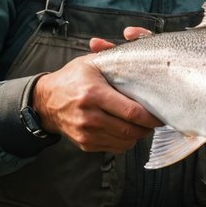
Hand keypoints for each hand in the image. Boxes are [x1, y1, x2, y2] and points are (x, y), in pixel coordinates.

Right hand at [30, 27, 159, 152]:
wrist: (46, 101)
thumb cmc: (71, 79)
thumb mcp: (91, 64)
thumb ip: (115, 61)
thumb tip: (142, 58)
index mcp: (93, 94)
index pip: (130, 112)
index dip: (150, 116)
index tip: (160, 113)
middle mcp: (89, 116)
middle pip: (130, 130)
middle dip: (147, 126)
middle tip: (154, 118)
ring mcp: (86, 133)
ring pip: (125, 141)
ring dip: (138, 134)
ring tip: (140, 123)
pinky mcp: (85, 144)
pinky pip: (115, 148)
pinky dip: (124, 140)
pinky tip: (124, 128)